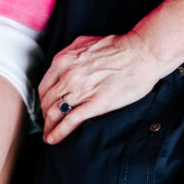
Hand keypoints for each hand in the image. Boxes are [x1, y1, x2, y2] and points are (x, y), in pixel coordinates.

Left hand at [38, 31, 158, 144]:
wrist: (140, 54)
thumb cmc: (118, 47)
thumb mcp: (86, 43)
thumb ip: (71, 54)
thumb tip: (64, 62)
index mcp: (64, 59)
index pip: (44, 86)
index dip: (43, 99)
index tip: (45, 106)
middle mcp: (67, 75)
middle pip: (47, 101)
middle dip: (44, 114)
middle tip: (46, 123)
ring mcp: (80, 90)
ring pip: (54, 112)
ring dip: (48, 126)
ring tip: (47, 135)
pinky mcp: (94, 105)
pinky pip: (69, 121)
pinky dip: (58, 133)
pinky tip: (52, 140)